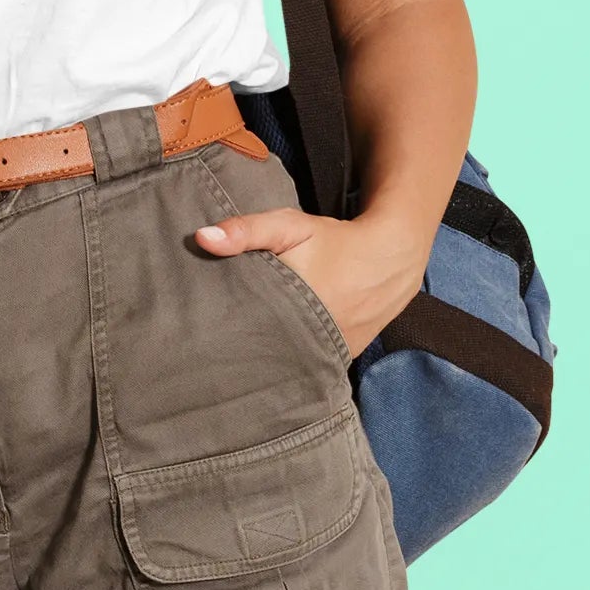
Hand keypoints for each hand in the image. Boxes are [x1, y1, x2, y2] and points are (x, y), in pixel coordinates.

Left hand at [196, 204, 426, 360]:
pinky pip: (307, 363)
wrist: (390, 260)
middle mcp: (312, 340)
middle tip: (211, 337)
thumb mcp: (289, 226)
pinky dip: (291, 356)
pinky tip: (272, 350)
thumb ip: (246, 231)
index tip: (199, 323)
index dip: (220, 325)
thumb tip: (201, 238)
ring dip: (265, 352)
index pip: (244, 328)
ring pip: (284, 359)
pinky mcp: (340, 360)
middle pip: (261, 348)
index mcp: (294, 308)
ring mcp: (328, 355)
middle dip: (238, 342)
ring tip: (236, 348)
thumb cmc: (333, 242)